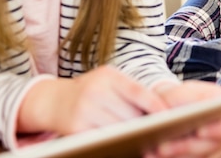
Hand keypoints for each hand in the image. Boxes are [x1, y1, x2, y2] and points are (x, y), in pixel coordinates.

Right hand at [18, 65, 167, 134]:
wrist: (52, 100)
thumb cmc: (90, 91)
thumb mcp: (108, 81)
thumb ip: (130, 91)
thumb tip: (159, 110)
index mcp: (108, 76)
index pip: (138, 92)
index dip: (155, 105)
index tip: (169, 116)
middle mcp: (95, 91)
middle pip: (130, 115)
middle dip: (143, 125)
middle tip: (156, 131)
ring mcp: (84, 110)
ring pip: (118, 129)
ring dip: (131, 136)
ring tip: (142, 138)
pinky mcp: (76, 128)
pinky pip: (103, 138)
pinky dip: (114, 142)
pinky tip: (122, 144)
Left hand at [144, 81, 220, 157]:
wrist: (169, 107)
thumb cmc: (177, 97)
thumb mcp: (181, 91)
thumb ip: (187, 98)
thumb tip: (189, 110)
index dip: (219, 128)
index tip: (199, 130)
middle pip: (213, 144)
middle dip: (185, 147)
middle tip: (162, 146)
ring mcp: (212, 146)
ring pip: (199, 156)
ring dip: (175, 155)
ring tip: (151, 151)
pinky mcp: (198, 156)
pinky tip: (150, 154)